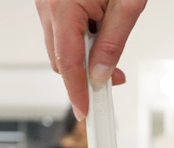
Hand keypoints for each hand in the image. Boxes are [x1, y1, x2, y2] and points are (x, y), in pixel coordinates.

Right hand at [35, 0, 146, 118]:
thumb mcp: (126, 5)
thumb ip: (112, 43)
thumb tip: (101, 74)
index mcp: (63, 5)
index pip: (67, 62)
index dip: (77, 91)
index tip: (85, 111)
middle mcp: (48, 4)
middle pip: (60, 59)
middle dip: (86, 74)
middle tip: (114, 77)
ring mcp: (47, 2)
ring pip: (61, 47)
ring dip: (84, 56)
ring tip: (109, 43)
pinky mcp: (52, 1)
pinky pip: (62, 31)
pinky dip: (79, 40)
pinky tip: (98, 30)